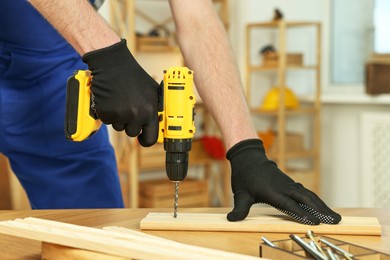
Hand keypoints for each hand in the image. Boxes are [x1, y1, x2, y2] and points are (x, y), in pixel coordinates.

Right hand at [82, 39, 158, 146]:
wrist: (113, 66)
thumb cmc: (134, 78)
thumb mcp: (153, 92)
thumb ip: (156, 109)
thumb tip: (159, 124)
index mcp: (150, 111)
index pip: (151, 138)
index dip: (145, 140)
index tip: (142, 139)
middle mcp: (136, 115)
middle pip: (132, 133)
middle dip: (130, 123)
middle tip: (128, 108)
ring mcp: (120, 114)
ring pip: (119, 127)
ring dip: (119, 118)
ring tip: (120, 101)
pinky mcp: (106, 112)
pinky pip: (108, 121)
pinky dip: (108, 113)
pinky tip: (112, 100)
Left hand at [226, 139, 340, 224]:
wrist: (249, 158)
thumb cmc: (244, 177)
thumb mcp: (240, 194)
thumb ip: (239, 208)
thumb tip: (231, 220)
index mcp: (272, 191)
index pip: (289, 204)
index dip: (302, 213)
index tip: (315, 221)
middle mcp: (284, 188)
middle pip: (305, 199)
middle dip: (321, 210)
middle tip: (335, 221)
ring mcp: (289, 185)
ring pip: (309, 196)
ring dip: (322, 206)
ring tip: (335, 217)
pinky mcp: (291, 184)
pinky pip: (306, 193)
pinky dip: (316, 200)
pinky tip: (324, 208)